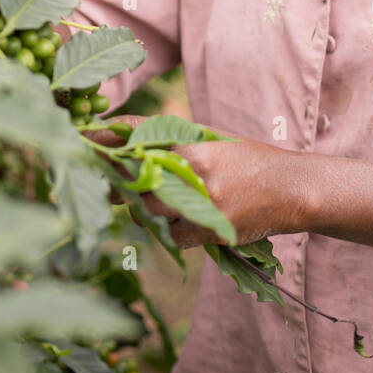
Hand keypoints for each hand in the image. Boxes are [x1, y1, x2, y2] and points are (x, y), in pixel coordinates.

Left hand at [87, 117, 306, 248]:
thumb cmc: (247, 158)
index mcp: (192, 146)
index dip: (107, 138)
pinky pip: (172, 236)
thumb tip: (126, 137)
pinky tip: (172, 218)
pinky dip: (167, 228)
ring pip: (149, 211)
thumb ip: (172, 139)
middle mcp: (194, 175)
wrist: (290, 189)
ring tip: (139, 196)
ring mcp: (202, 206)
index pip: (139, 136)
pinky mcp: (210, 232)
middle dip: (116, 177)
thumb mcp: (211, 138)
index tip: (82, 136)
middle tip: (99, 173)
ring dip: (140, 206)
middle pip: (135, 179)